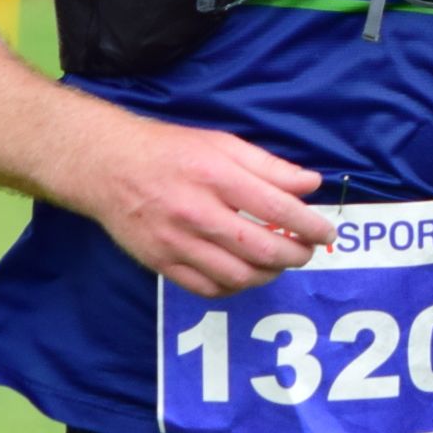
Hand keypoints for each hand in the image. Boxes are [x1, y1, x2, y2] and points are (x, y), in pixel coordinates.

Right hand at [73, 117, 335, 298]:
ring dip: (269, 274)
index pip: (276, 208)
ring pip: (238, 276)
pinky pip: (209, 289)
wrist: (108, 167)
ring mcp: (177, 242)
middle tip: (306, 250)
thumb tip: (310, 184)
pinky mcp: (162, 263)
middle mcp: (197, 212)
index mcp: (216, 176)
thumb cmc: (170, 151)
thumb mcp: (222, 144)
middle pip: (261, 248)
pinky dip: (236, 287)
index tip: (325, 231)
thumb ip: (269, 166)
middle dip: (295, 255)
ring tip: (279, 263)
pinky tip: (246, 274)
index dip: (308, 224)